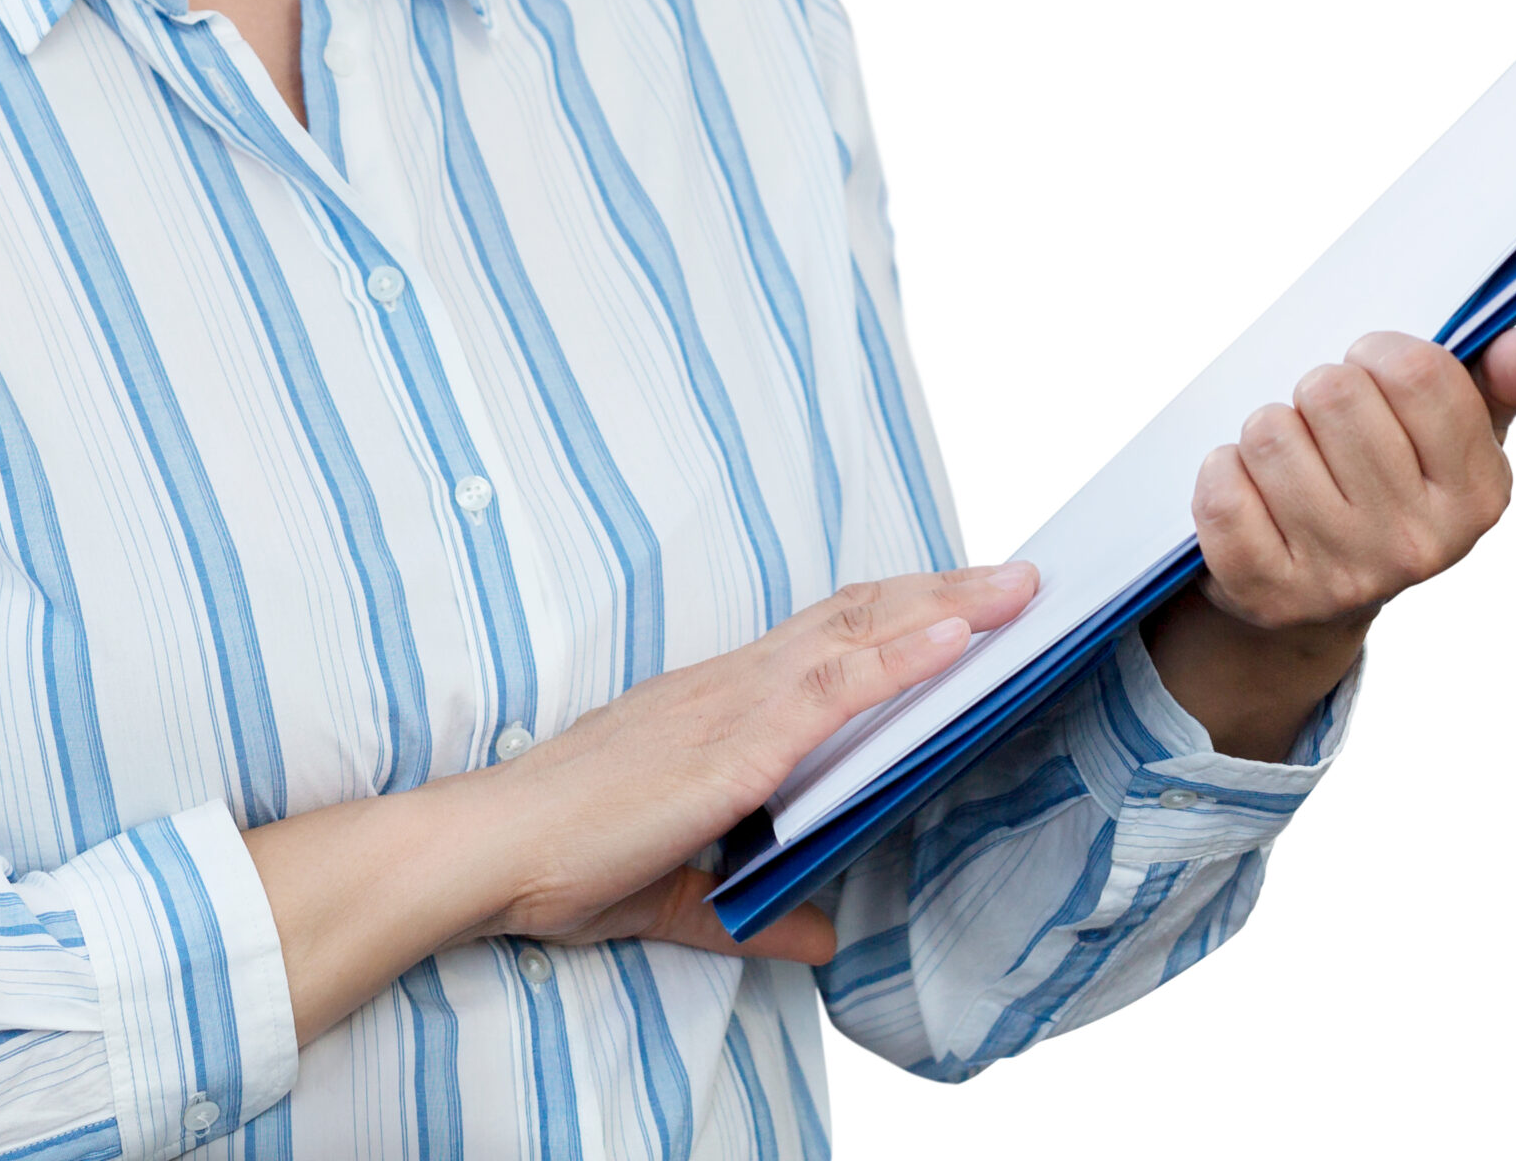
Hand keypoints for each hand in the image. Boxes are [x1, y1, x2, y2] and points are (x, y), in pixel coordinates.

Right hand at [483, 561, 1040, 964]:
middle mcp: (733, 684)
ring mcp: (735, 704)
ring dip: (947, 605)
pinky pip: (835, 687)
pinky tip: (956, 641)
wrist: (494, 851)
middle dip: (944, 589)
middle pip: (857, 614)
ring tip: (1018, 591)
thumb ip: (752, 915)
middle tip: (1020, 575)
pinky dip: (902, 658)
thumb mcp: (680, 895)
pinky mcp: (736, 743)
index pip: (825, 638)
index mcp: (719, 705)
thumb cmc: (565, 860)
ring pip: (859, 632)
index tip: (962, 596)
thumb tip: (822, 941)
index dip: (896, 612)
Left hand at [1144, 324, 1515, 758]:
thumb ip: (1503, 378)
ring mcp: (1342, 576)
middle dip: (1318, 392)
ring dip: (1267, 433)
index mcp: (1478, 495)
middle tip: (1326, 428)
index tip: (1372, 372)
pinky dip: (1223, 474)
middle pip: (1332, 392)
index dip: (1378, 353)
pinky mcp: (1266, 593)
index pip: (1415, 371)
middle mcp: (1418, 545)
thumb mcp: (1456, 435)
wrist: (1316, 599)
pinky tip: (1252, 495)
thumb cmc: (1390, 487)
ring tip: (1291, 464)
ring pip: (1269, 432)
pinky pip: (1221, 487)